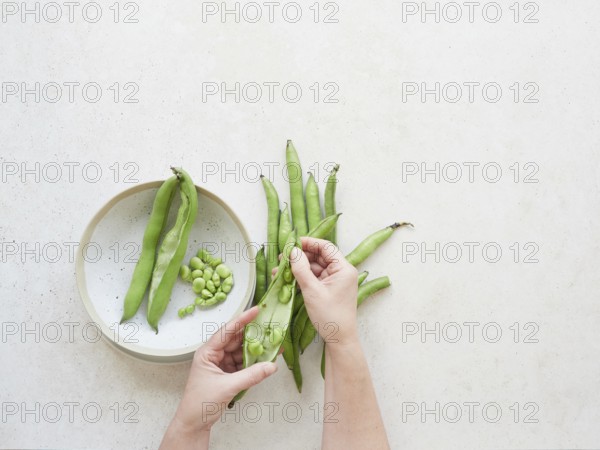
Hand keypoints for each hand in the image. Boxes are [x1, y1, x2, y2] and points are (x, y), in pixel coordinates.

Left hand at [161, 307, 277, 447]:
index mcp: (207, 352)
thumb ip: (251, 375)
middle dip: (253, 335)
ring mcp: (221, 364)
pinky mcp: (227, 374)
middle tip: (270, 327)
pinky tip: (265, 360)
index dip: (242, 319)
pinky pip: (243, 363)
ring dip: (255, 350)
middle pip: (236, 340)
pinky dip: (254, 362)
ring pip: (241, 351)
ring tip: (272, 344)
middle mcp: (214, 354)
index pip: (227, 331)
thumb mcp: (227, 387)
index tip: (256, 310)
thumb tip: (271, 366)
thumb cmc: (200, 402)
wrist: (194, 423)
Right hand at [289, 237, 358, 345]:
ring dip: (298, 268)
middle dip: (300, 256)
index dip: (309, 243)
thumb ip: (301, 269)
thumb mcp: (312, 291)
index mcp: (344, 269)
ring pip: (314, 267)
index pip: (326, 247)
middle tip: (282, 258)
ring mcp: (335, 281)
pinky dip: (302, 277)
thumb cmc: (330, 316)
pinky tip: (287, 279)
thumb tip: (292, 251)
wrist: (339, 338)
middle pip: (319, 256)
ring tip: (280, 270)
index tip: (292, 243)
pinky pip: (314, 278)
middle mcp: (341, 272)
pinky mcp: (328, 289)